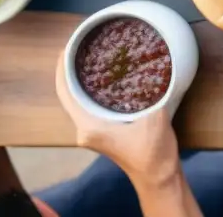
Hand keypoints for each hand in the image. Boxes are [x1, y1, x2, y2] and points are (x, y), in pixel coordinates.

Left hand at [54, 54, 179, 188]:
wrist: (157, 174)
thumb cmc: (152, 150)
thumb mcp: (155, 117)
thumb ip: (154, 91)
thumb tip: (160, 66)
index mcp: (89, 125)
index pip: (66, 94)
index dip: (62, 71)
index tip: (65, 49)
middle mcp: (85, 129)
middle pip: (70, 96)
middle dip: (71, 72)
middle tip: (81, 47)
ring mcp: (92, 131)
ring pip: (80, 101)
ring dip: (82, 81)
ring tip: (91, 57)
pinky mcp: (103, 131)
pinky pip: (91, 105)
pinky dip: (93, 90)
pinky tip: (106, 78)